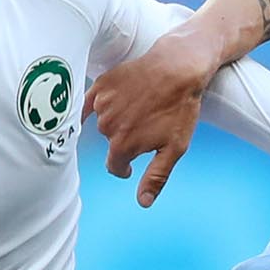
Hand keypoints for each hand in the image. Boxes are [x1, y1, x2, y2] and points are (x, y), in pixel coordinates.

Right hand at [84, 36, 220, 206]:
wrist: (177, 67)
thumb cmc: (179, 108)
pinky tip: (103, 107)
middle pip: (110, 143)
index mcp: (123, 146)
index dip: (124, 169)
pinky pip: (90, 102)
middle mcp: (108, 128)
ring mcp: (103, 105)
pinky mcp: (102, 86)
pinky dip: (95, 107)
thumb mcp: (174, 148)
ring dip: (115, 122)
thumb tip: (143, 202)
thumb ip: (155, 177)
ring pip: (103, 123)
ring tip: (137, 110)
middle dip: (124, 141)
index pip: (114, 166)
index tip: (131, 167)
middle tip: (144, 128)